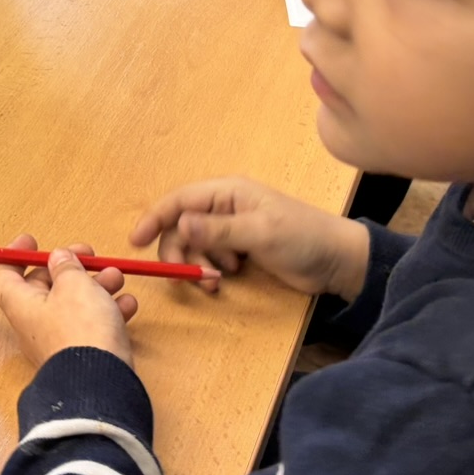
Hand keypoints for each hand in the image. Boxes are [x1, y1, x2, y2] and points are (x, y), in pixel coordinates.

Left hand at [0, 234, 137, 368]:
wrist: (101, 387)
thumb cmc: (81, 329)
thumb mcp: (74, 285)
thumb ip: (66, 266)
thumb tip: (58, 257)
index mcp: (23, 304)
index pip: (3, 276)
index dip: (13, 256)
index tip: (33, 241)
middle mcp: (36, 324)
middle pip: (45, 287)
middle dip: (70, 268)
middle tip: (90, 255)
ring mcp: (60, 341)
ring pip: (74, 304)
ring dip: (96, 286)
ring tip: (117, 277)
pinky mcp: (83, 355)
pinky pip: (93, 326)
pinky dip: (110, 311)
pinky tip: (128, 304)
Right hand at [132, 177, 368, 300]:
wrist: (337, 262)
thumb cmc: (302, 238)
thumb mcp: (260, 233)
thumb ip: (218, 230)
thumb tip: (179, 223)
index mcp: (228, 192)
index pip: (180, 200)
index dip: (155, 218)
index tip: (136, 241)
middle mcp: (224, 207)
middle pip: (182, 226)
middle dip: (180, 251)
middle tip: (188, 276)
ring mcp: (232, 229)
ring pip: (194, 245)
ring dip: (197, 265)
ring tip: (215, 282)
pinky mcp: (239, 249)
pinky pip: (209, 258)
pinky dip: (209, 271)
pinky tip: (224, 281)